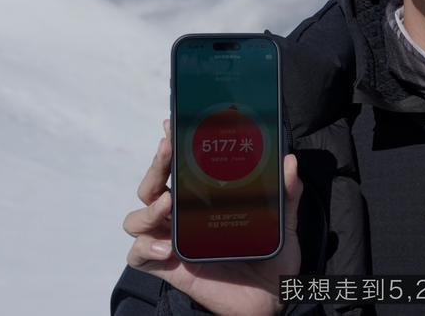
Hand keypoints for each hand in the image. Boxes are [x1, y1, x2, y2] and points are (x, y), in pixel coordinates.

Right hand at [124, 118, 302, 315]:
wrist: (271, 299)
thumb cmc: (271, 258)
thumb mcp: (282, 223)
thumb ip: (286, 194)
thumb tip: (288, 162)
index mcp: (202, 201)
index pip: (177, 169)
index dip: (169, 147)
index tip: (171, 125)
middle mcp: (181, 218)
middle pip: (151, 186)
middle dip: (155, 165)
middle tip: (168, 150)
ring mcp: (170, 242)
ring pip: (136, 218)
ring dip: (148, 207)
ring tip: (168, 202)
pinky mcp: (168, 268)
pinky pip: (137, 255)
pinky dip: (144, 246)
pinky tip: (166, 247)